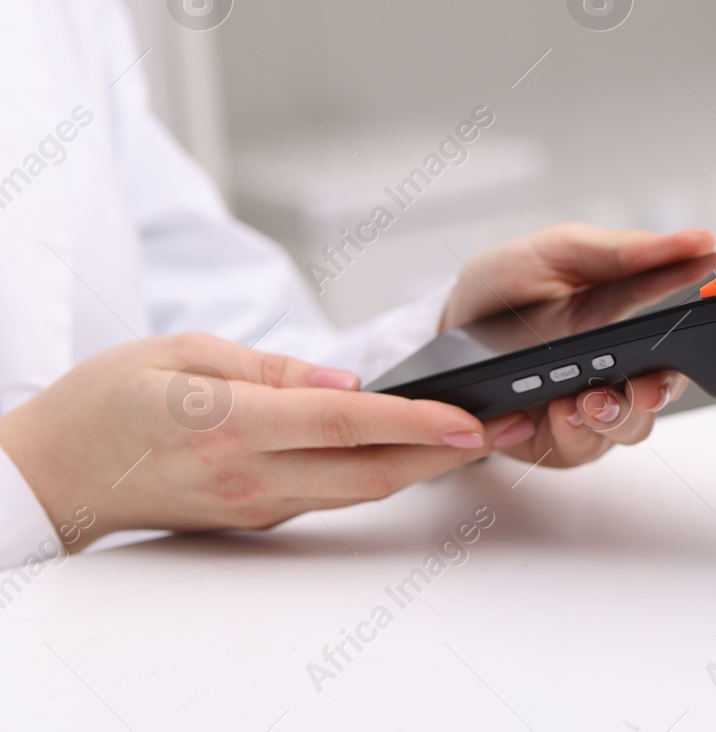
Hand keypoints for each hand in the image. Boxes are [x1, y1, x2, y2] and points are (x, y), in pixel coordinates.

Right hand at [0, 334, 528, 550]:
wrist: (53, 473)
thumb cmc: (107, 402)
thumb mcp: (179, 354)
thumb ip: (268, 370)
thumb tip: (344, 381)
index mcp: (234, 428)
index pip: (344, 425)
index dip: (414, 422)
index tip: (470, 418)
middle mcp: (252, 477)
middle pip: (371, 473)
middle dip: (448, 453)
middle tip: (509, 425)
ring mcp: (257, 506)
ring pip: (360, 492)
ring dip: (426, 468)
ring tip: (483, 436)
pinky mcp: (257, 515)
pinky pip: (331, 495)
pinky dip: (382, 474)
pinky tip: (417, 450)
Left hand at [441, 223, 715, 467]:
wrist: (445, 332)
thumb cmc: (507, 287)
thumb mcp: (561, 251)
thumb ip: (624, 250)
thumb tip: (697, 240)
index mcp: (630, 316)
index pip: (680, 328)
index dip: (697, 328)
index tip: (693, 330)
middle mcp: (619, 365)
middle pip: (664, 391)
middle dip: (657, 391)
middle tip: (641, 386)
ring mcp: (592, 405)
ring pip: (632, 428)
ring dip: (615, 417)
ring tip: (585, 401)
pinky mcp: (561, 440)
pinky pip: (583, 450)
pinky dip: (573, 434)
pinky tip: (555, 412)